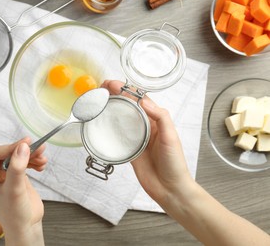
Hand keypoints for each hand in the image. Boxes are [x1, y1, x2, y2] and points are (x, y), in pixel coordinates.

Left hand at [0, 137, 46, 245]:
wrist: (26, 225)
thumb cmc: (14, 213)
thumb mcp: (14, 189)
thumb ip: (17, 167)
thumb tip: (23, 146)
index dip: (11, 147)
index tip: (28, 143)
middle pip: (7, 152)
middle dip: (24, 151)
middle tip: (39, 149)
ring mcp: (1, 172)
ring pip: (16, 155)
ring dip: (31, 155)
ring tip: (43, 160)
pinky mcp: (13, 173)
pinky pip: (23, 160)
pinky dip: (33, 161)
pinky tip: (41, 165)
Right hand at [101, 80, 192, 205]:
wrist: (170, 188)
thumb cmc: (174, 163)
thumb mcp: (171, 137)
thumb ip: (161, 117)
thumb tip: (145, 101)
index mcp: (156, 120)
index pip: (139, 99)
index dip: (126, 90)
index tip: (113, 84)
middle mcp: (145, 127)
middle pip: (128, 107)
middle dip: (115, 96)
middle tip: (101, 89)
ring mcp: (136, 138)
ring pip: (121, 119)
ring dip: (110, 109)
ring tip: (98, 102)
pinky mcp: (129, 150)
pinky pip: (117, 137)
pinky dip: (109, 129)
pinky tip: (100, 124)